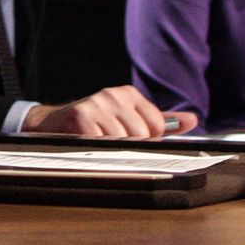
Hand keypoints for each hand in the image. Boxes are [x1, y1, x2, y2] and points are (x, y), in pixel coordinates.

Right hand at [22, 85, 195, 138]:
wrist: (53, 123)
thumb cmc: (95, 124)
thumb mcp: (129, 119)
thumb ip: (161, 121)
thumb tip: (191, 120)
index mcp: (128, 94)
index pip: (157, 125)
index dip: (147, 140)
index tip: (131, 138)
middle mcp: (113, 95)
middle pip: (142, 136)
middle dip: (130, 147)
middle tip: (112, 142)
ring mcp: (96, 104)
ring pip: (123, 142)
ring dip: (111, 150)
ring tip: (99, 142)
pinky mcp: (81, 116)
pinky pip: (103, 144)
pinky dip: (97, 150)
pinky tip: (88, 142)